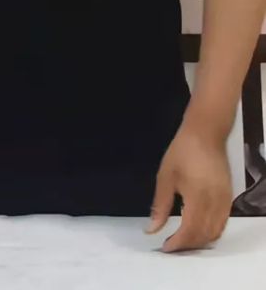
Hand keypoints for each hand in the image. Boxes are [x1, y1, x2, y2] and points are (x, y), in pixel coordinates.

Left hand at [147, 125, 232, 251]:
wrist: (205, 133)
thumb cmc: (182, 152)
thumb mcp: (165, 176)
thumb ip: (159, 205)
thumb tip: (151, 229)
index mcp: (197, 198)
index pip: (189, 231)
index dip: (177, 243)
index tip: (164, 247)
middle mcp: (215, 204)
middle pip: (203, 236)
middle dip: (187, 245)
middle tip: (171, 245)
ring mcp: (225, 202)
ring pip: (215, 232)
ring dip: (199, 241)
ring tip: (182, 240)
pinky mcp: (229, 198)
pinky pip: (222, 224)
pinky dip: (211, 232)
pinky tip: (198, 230)